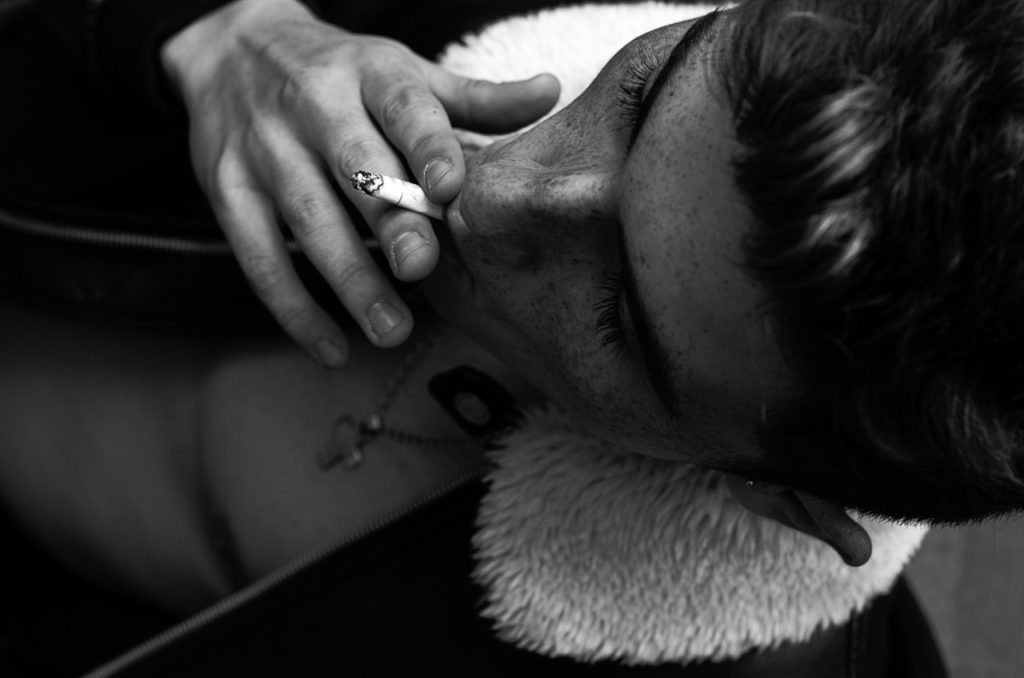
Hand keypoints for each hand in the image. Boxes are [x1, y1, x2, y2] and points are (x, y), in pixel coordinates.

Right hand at [161, 0, 558, 365]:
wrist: (230, 47)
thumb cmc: (339, 71)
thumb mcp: (403, 70)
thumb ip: (474, 98)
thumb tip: (550, 95)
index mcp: (369, 73)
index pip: (402, 106)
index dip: (427, 145)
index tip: (449, 188)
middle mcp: (313, 107)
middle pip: (354, 166)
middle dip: (388, 220)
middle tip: (421, 268)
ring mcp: (263, 150)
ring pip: (307, 219)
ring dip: (348, 278)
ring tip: (390, 329)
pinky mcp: (226, 190)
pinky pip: (257, 256)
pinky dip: (293, 307)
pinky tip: (331, 348)